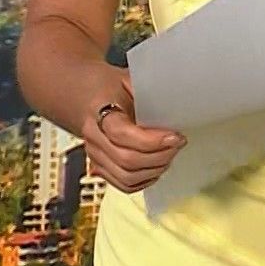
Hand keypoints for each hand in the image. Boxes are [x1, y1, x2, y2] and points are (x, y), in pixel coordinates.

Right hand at [83, 71, 186, 193]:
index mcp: (99, 111)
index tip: (175, 136)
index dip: (152, 140)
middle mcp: (94, 137)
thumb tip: (176, 100)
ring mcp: (95, 155)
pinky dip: (143, 181)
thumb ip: (148, 92)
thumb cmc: (110, 89)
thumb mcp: (128, 81)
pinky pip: (123, 184)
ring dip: (154, 170)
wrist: (88, 97)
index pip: (122, 134)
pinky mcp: (100, 167)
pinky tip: (156, 168)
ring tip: (169, 155)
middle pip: (126, 159)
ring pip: (126, 176)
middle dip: (159, 156)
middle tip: (177, 145)